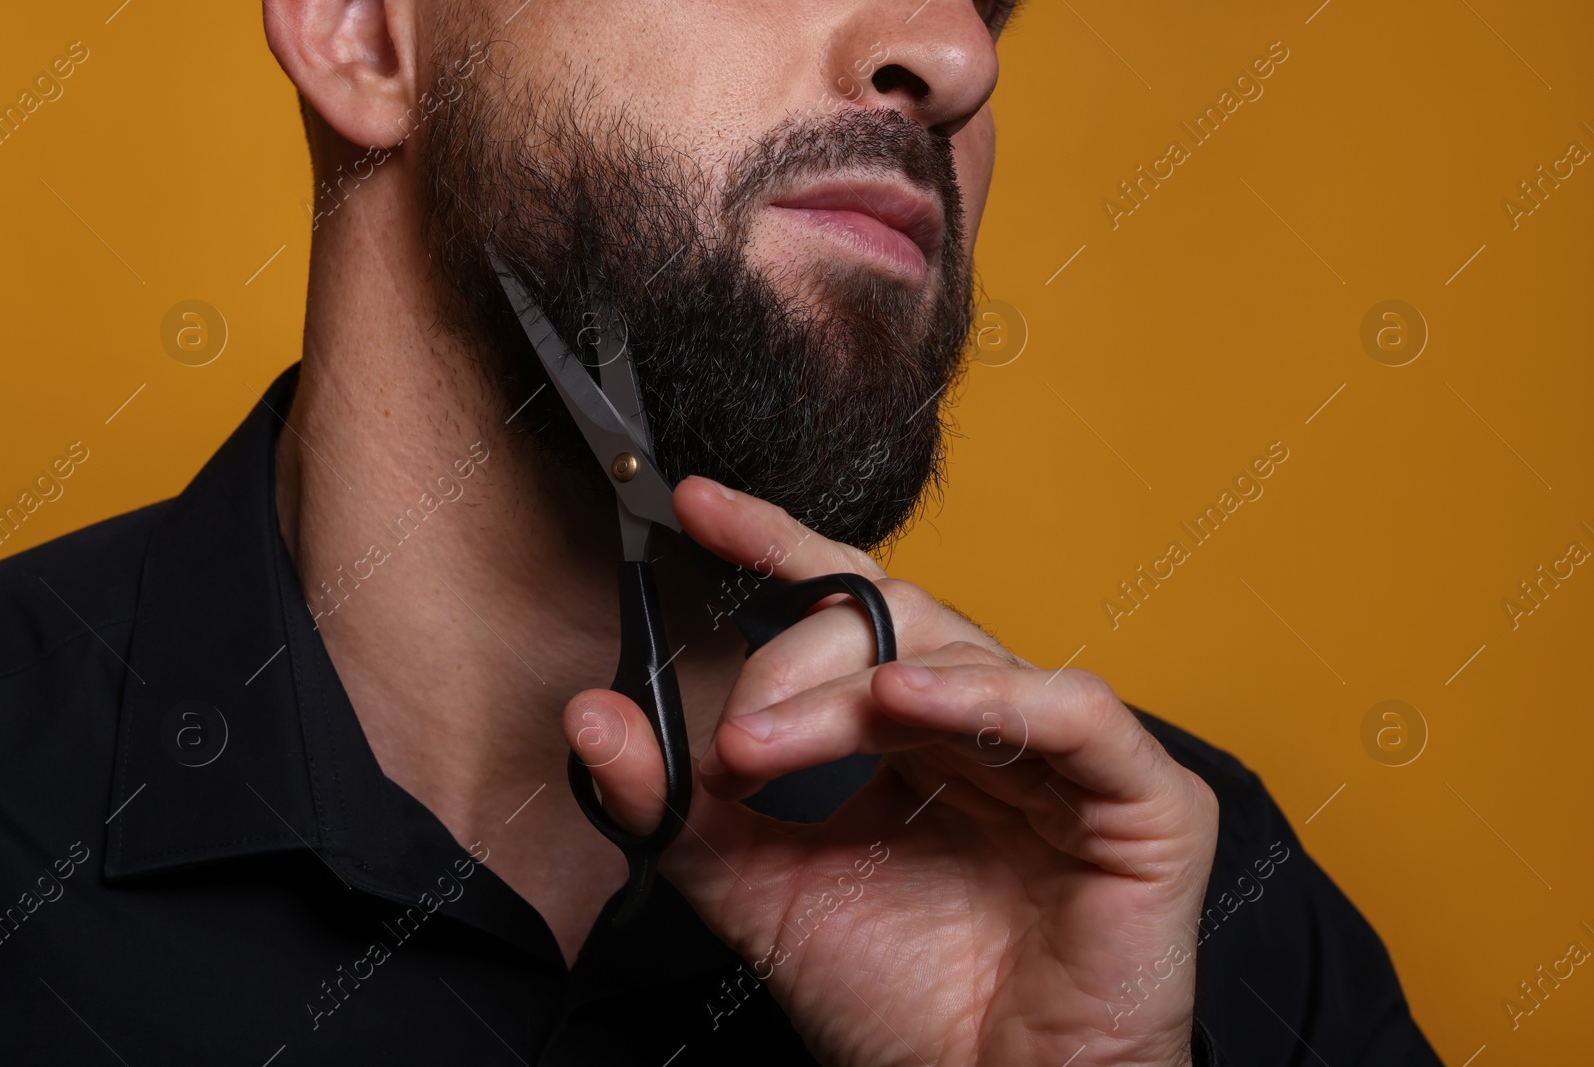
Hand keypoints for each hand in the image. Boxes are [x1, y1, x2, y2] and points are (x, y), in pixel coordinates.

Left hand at [562, 476, 1218, 1066]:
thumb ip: (678, 807)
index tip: (695, 506)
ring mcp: (1070, 756)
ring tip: (772, 747)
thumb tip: (591, 719)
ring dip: (852, 692)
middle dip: (797, 664)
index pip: (851, 607)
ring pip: (961, 659)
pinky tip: (909, 706)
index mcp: (916, 732)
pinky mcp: (1145, 801)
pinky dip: (989, 698)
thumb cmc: (892, 1003)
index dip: (779, 547)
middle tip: (734, 744)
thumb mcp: (758, 890)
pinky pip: (1073, 712)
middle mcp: (990, 724)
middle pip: (895, 624)